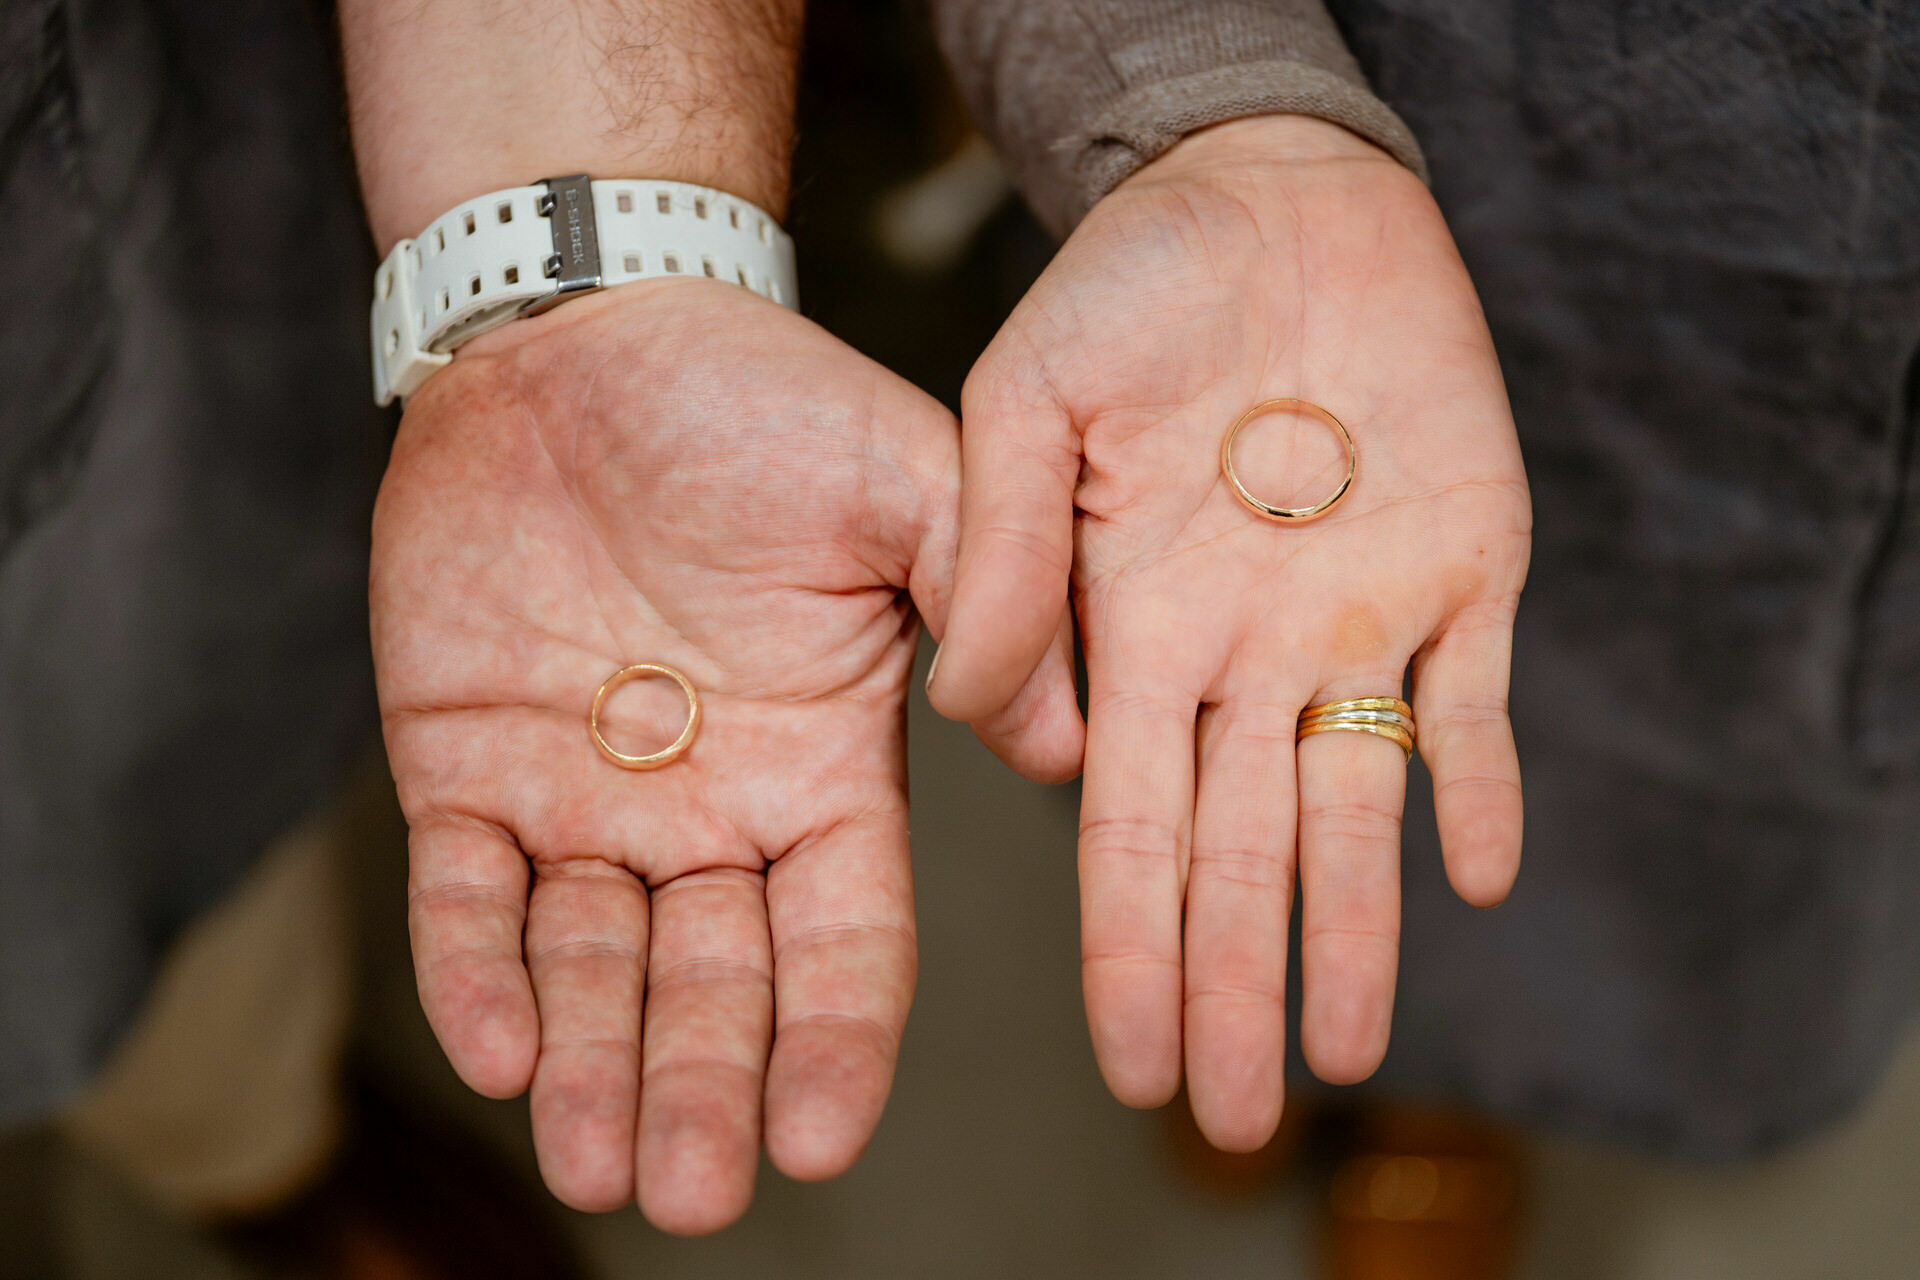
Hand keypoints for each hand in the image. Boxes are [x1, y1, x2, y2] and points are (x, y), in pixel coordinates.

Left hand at [372, 282, 963, 1232]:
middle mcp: (710, 806)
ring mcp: (586, 795)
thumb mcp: (902, 477)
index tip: (819, 1132)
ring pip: (590, 965)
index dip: (834, 1038)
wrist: (585, 333)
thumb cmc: (759, 398)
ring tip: (596, 1167)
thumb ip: (988, 599)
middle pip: (714, 982)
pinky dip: (475, 970)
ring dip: (591, 1065)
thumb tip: (1073, 747)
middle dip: (704, 1087)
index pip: (843, 936)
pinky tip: (493, 1048)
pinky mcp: (465, 765)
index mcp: (822, 766)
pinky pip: (467, 891)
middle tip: (696, 1191)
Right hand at [929, 116, 1530, 1149]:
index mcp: (1135, 628)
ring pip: (1354, 806)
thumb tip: (973, 714)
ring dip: (1353, 927)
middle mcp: (1242, 652)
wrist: (1270, 196)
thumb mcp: (1026, 399)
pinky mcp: (1466, 564)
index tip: (1130, 1058)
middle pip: (1237, 850)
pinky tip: (1474, 879)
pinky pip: (1475, 698)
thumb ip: (1001, 550)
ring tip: (1343, 1053)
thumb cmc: (1128, 286)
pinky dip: (1479, 784)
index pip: (1128, 823)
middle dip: (1231, 983)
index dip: (1129, 944)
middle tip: (1234, 1116)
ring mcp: (1356, 617)